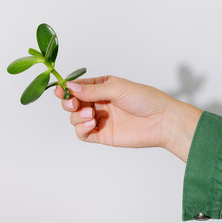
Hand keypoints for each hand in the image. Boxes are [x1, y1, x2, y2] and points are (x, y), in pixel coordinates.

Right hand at [54, 75, 201, 161]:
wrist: (162, 121)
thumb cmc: (145, 99)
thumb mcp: (118, 88)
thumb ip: (93, 90)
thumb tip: (71, 87)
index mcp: (101, 87)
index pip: (77, 87)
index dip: (66, 89)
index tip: (60, 91)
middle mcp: (98, 103)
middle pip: (72, 103)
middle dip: (68, 103)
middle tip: (73, 103)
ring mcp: (99, 119)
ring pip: (75, 118)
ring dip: (77, 116)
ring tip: (92, 115)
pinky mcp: (102, 134)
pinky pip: (82, 133)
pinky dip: (81, 129)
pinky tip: (91, 125)